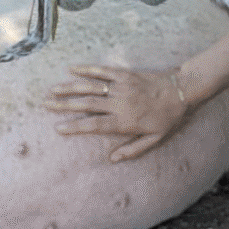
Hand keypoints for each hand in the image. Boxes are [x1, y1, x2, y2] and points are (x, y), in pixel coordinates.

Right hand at [43, 65, 189, 161]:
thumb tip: (113, 159)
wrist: (182, 90)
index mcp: (124, 121)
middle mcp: (119, 103)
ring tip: (53, 90)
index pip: (94, 125)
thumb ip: (133, 149)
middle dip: (64, 105)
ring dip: (70, 88)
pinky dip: (87, 69)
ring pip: (90, 87)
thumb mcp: (155, 140)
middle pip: (86, 104)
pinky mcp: (125, 73)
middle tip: (46, 104)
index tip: (58, 128)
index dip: (74, 127)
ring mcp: (121, 86)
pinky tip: (72, 69)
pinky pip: (103, 71)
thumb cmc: (169, 117)